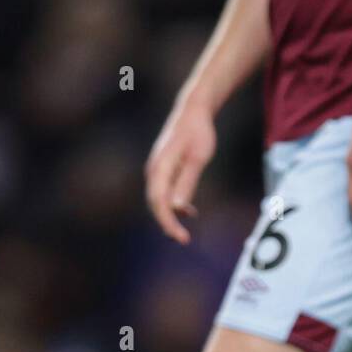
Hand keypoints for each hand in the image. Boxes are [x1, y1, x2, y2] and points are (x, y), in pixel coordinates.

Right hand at [145, 99, 216, 244]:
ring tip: (185, 231)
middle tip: (184, 240)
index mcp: (160, 167)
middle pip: (155, 204)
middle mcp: (154, 170)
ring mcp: (157, 170)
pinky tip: (190, 212)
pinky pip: (165, 192)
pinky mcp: (163, 170)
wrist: (192, 110)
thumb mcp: (198, 158)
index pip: (158, 202)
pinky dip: (175, 205)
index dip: (167, 222)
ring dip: (171, 216)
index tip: (179, 237)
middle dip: (168, 224)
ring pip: (159, 200)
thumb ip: (187, 182)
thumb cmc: (198, 132)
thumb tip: (177, 208)